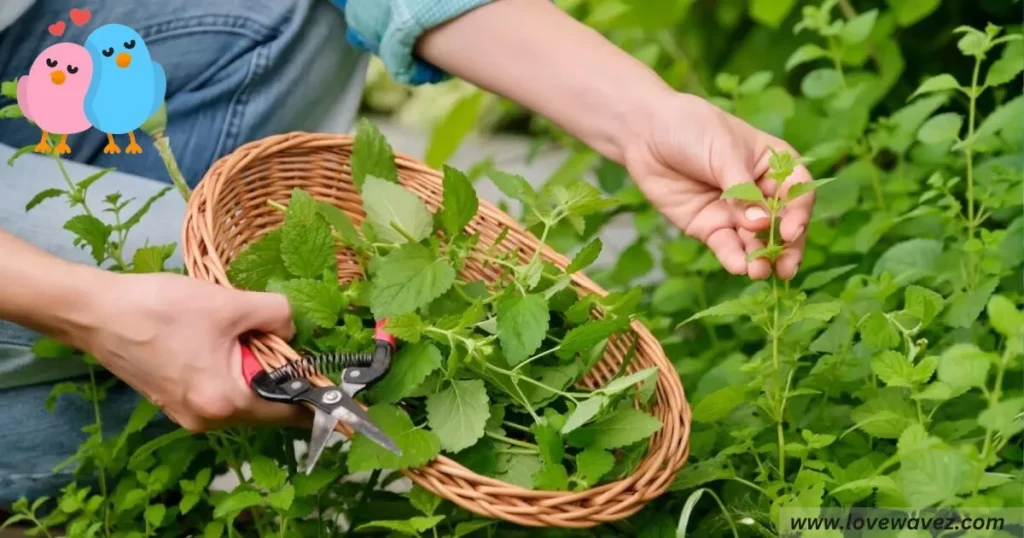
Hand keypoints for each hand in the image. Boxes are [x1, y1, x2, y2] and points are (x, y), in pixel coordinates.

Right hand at [70, 271, 304, 431]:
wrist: (96, 312)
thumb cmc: (163, 308)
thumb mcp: (230, 304)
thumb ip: (276, 317)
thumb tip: (292, 329)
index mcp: (225, 402)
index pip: (288, 412)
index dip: (314, 395)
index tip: (335, 378)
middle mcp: (207, 419)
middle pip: (266, 405)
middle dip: (283, 376)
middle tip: (289, 341)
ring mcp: (188, 413)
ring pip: (243, 395)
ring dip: (256, 369)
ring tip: (253, 334)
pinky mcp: (175, 400)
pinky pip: (219, 390)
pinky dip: (232, 370)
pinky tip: (226, 340)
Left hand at [622, 93, 813, 279]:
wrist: (645, 134)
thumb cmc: (691, 129)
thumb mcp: (723, 152)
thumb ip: (741, 190)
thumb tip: (759, 224)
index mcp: (773, 165)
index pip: (797, 193)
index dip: (798, 214)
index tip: (790, 231)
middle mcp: (759, 193)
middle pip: (781, 224)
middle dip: (786, 247)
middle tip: (786, 268)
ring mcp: (735, 213)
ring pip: (755, 241)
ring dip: (761, 258)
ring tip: (759, 271)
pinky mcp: (709, 227)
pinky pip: (727, 247)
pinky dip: (734, 258)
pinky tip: (738, 267)